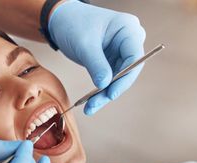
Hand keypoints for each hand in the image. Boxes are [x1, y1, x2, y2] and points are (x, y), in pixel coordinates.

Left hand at [49, 0, 145, 114]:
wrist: (61, 20)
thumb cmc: (73, 24)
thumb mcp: (84, 44)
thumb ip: (96, 64)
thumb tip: (105, 85)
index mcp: (128, 29)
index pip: (135, 57)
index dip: (125, 78)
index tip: (111, 93)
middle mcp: (129, 40)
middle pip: (128, 71)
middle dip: (112, 90)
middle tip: (94, 104)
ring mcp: (121, 51)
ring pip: (118, 79)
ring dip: (104, 94)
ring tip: (89, 108)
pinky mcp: (111, 60)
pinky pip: (110, 79)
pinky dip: (100, 90)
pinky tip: (90, 102)